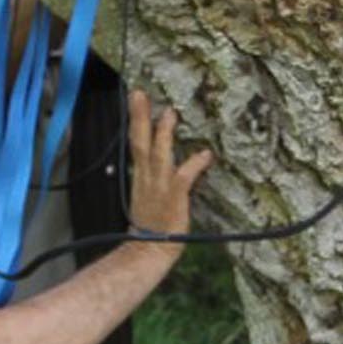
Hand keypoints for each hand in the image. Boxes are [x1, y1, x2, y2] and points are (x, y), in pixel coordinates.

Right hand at [125, 90, 212, 244]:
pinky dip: (195, 164)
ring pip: (158, 154)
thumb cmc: (150, 225)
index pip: (135, 142)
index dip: (135, 120)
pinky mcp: (174, 196)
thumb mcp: (145, 195)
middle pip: (140, 142)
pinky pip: (184, 176)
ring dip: (163, 133)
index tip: (136, 97)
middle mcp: (146, 177)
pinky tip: (206, 154)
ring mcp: (159, 186)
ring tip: (170, 113)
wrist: (148, 249)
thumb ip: (152, 176)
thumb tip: (157, 163)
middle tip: (139, 94)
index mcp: (139, 176)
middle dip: (139, 117)